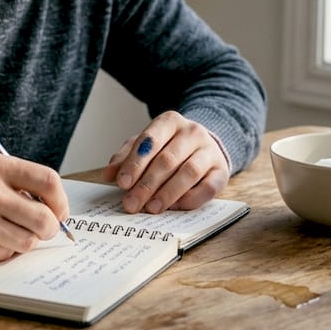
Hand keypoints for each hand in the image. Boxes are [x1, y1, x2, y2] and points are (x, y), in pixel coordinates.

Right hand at [0, 153, 68, 264]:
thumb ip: (17, 182)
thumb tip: (55, 208)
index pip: (48, 181)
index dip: (60, 201)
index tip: (59, 211)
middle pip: (45, 219)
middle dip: (49, 228)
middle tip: (41, 228)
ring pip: (28, 241)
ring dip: (23, 239)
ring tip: (3, 229)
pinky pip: (6, 254)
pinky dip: (1, 250)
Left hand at [100, 111, 229, 213]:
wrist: (204, 147)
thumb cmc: (168, 147)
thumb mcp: (145, 146)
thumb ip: (126, 157)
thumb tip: (109, 174)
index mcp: (170, 121)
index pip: (150, 140)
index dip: (135, 163)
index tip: (122, 183)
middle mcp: (192, 132)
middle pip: (167, 160)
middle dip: (147, 185)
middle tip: (131, 203)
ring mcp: (210, 151)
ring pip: (189, 173)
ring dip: (167, 194)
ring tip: (151, 208)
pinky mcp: (221, 171)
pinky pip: (207, 188)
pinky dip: (190, 199)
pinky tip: (174, 207)